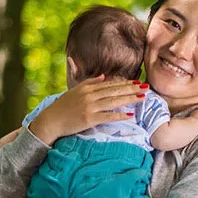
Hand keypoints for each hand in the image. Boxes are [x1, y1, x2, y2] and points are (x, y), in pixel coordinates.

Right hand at [29, 76, 149, 144]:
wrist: (50, 121)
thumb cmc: (62, 107)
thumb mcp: (75, 91)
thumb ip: (90, 83)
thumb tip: (103, 77)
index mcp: (87, 88)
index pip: (110, 84)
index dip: (125, 83)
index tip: (137, 82)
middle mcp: (89, 96)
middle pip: (115, 91)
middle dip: (132, 89)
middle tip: (146, 87)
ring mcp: (90, 107)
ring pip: (114, 101)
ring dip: (130, 99)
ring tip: (142, 98)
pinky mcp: (89, 119)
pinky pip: (107, 116)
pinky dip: (119, 115)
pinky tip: (130, 114)